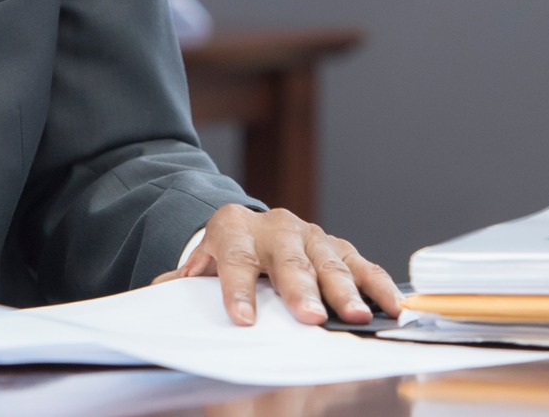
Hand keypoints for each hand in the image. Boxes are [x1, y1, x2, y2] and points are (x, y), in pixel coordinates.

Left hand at [153, 205, 401, 327]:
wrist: (245, 228)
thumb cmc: (223, 257)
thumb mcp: (198, 265)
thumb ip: (179, 284)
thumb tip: (157, 297)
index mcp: (233, 230)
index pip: (233, 261)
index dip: (238, 291)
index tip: (243, 320)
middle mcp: (275, 227)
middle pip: (288, 260)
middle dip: (300, 289)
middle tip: (310, 317)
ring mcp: (310, 234)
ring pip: (328, 260)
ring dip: (344, 290)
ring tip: (354, 316)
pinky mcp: (338, 246)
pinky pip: (361, 264)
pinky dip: (377, 284)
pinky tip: (391, 306)